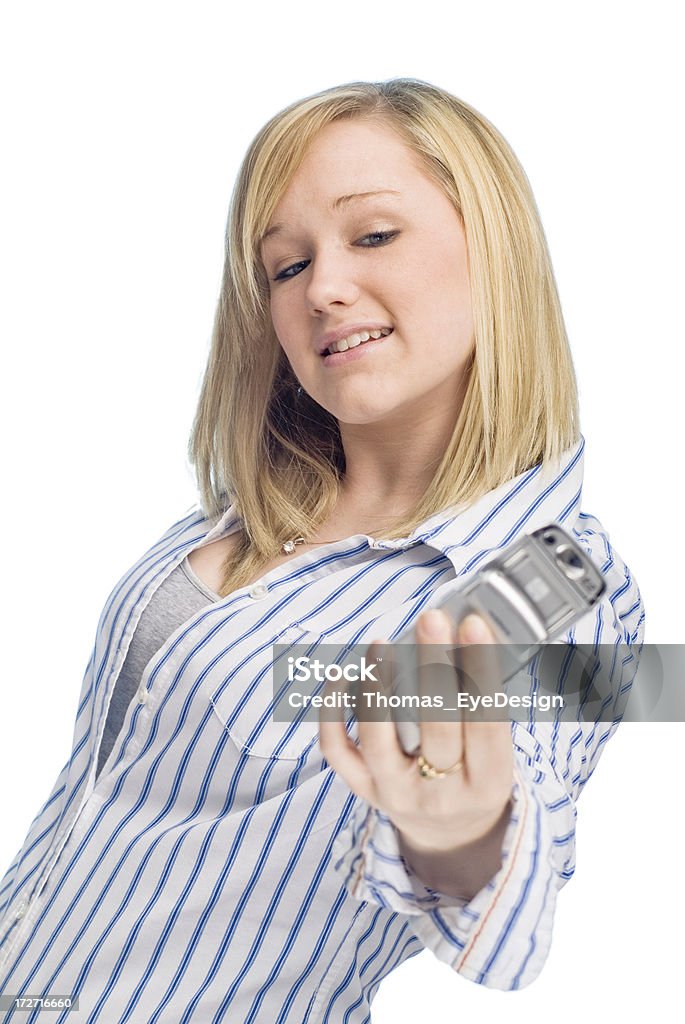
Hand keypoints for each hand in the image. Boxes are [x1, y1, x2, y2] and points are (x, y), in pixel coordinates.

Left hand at [319, 609, 514, 892]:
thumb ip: (482, 703)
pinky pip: (338, 751)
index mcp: (489, 782)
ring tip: (380, 645)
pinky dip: (333, 711)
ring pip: (378, 739)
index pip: (487, 722)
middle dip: (433, 665)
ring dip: (377, 685)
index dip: (481, 671)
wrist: (451, 836)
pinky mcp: (365, 792)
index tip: (473, 624)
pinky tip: (342, 676)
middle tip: (430, 619)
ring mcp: (398, 794)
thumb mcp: (495, 752)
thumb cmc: (475, 775)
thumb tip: (462, 632)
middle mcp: (443, 794)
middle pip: (436, 726)